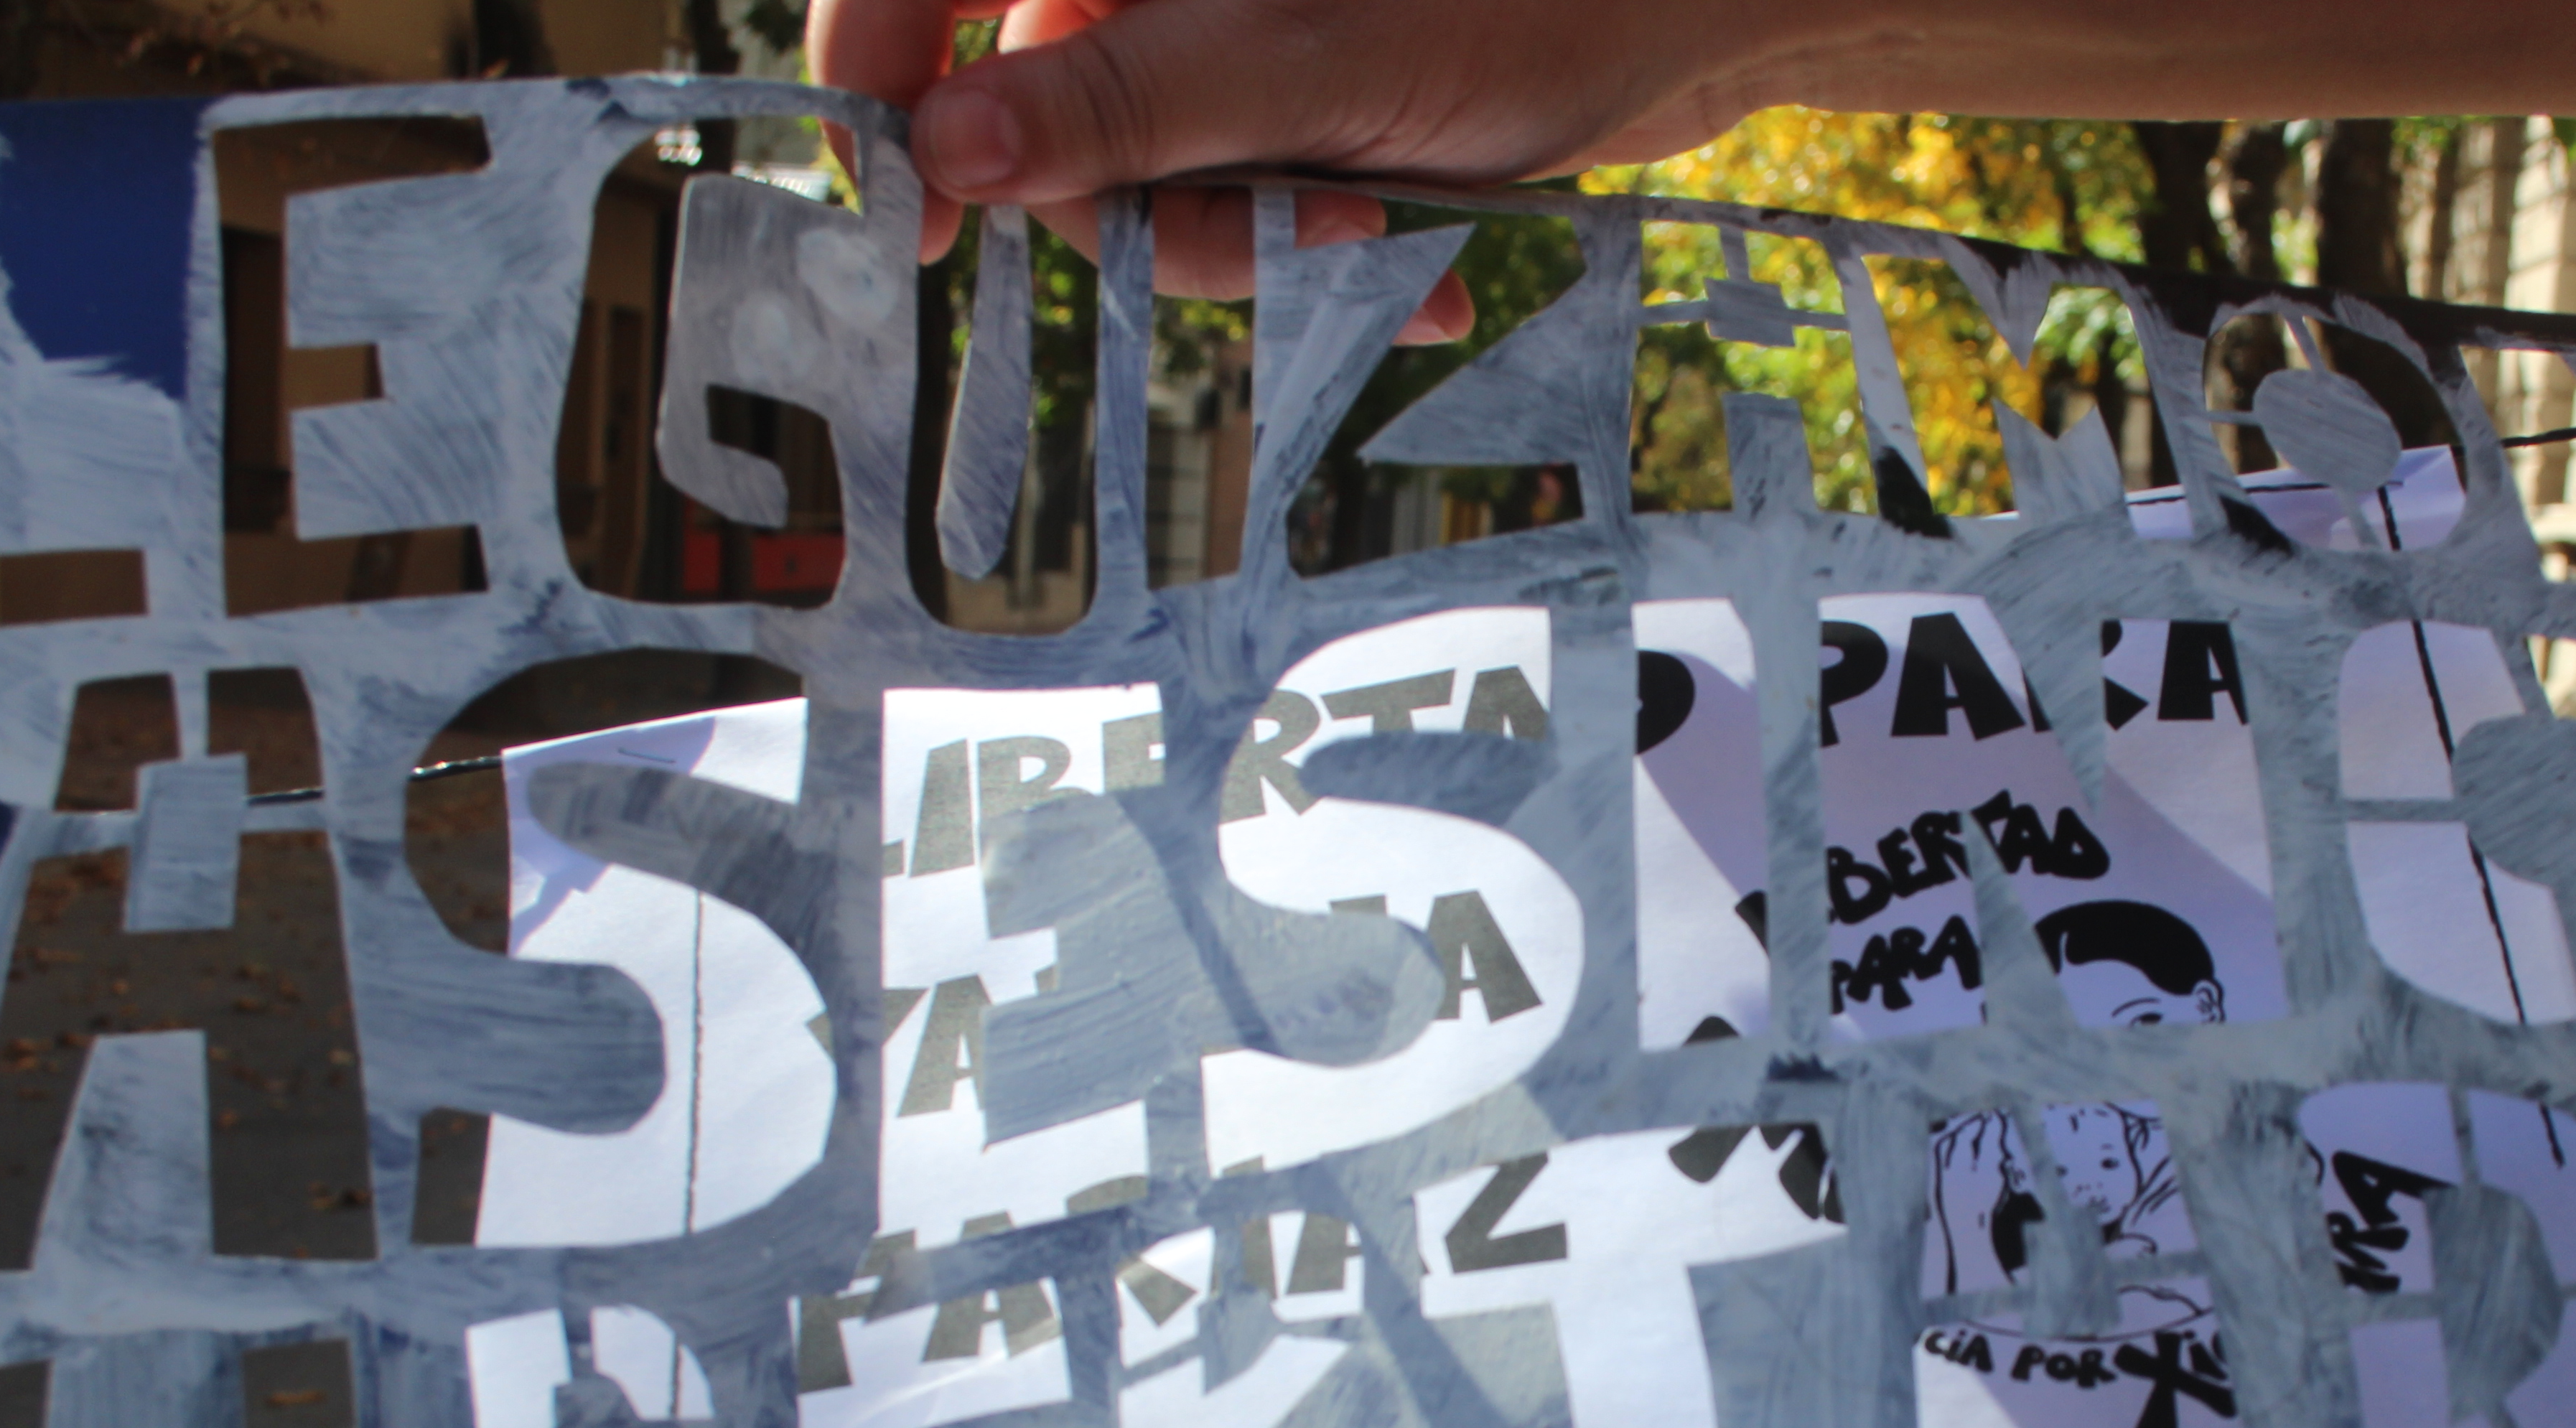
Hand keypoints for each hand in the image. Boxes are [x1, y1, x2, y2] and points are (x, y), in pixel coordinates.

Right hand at [805, 0, 1810, 321]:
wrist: (1690, 25)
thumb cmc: (1522, 9)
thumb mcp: (1310, 68)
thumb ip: (1127, 104)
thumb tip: (946, 148)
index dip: (885, 69)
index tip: (911, 210)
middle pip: (1034, 101)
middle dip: (1140, 205)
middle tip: (1260, 242)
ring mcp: (1214, 31)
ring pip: (1134, 176)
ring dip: (1242, 244)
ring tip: (1378, 241)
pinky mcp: (1275, 102)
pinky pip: (1224, 200)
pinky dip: (1304, 248)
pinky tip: (1414, 254)